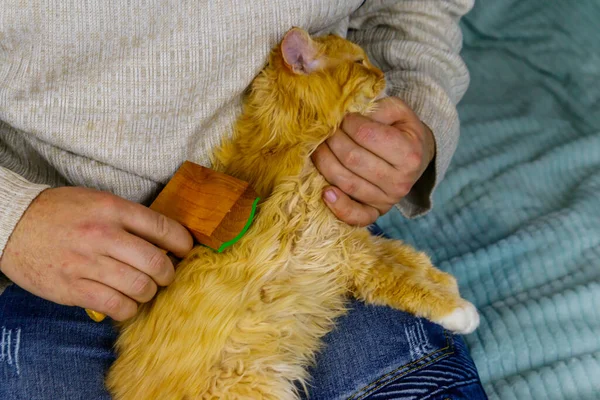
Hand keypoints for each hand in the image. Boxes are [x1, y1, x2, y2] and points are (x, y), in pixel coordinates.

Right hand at [0, 187, 193, 320]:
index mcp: (112, 210)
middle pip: (156, 263)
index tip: (185, 250)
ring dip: (149, 292)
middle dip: (168, 273)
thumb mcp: (98, 201)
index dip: (182, 243)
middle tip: (164, 274)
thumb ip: (129, 218)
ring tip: (144, 289)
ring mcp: (87, 264)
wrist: (11, 224)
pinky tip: (126, 302)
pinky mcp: (73, 288)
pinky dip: (129, 308)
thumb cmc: (59, 212)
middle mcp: (102, 235)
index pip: (162, 228)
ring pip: (140, 288)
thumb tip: (164, 238)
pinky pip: (116, 306)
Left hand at [312, 97, 434, 225]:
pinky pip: (355, 216)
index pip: (365, 135)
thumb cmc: (401, 131)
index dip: (346, 122)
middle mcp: (400, 181)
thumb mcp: (398, 111)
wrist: (416, 158)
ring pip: (346, 182)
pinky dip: (338, 207)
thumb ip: (377, 108)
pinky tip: (325, 192)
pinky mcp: (376, 213)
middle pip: (351, 158)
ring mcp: (388, 200)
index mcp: (409, 153)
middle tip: (326, 130)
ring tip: (319, 148)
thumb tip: (349, 112)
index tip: (341, 116)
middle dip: (332, 140)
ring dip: (324, 163)